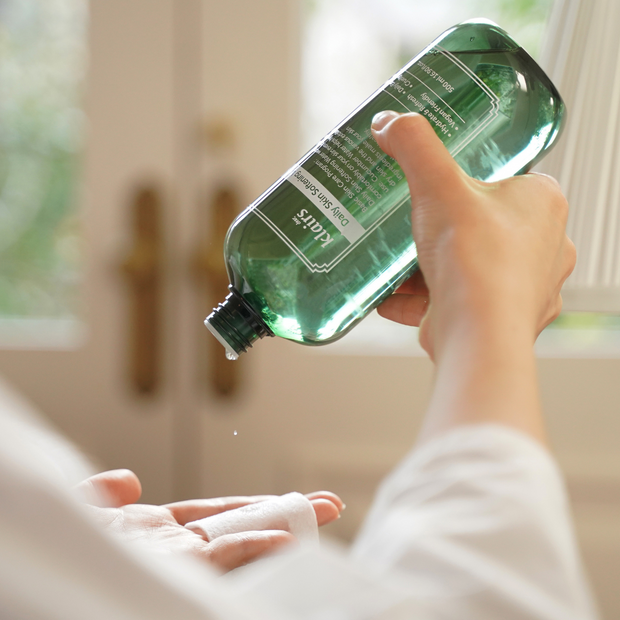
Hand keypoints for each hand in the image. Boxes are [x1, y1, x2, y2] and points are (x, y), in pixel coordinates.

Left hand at [76, 469, 342, 572]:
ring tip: (320, 520)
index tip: (292, 500)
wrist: (31, 578)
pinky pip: (219, 566)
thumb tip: (129, 481)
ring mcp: (173, 568)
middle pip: (239, 530)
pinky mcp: (173, 580)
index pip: (215, 517)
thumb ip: (97, 495)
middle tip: (329, 505)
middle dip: (285, 517)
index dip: (255, 506)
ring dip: (281, 536)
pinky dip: (252, 553)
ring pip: (238, 549)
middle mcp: (171, 553)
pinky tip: (280, 546)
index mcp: (151, 535)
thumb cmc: (56, 550)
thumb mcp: (71, 515)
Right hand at [372, 111, 574, 360]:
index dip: (469, 183)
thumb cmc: (476, 260)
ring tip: (396, 266)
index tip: (440, 189)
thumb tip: (390, 123)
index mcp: (543, 204)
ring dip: (430, 269)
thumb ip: (415, 145)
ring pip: (472, 269)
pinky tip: (392, 300)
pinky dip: (424, 302)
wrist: (477, 335)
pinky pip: (459, 304)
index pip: (507, 180)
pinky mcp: (503, 322)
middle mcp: (545, 247)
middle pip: (485, 227)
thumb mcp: (437, 185)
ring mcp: (527, 289)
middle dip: (444, 230)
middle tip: (414, 226)